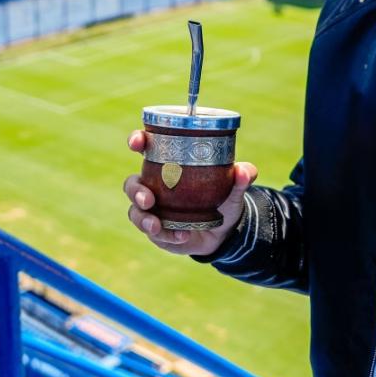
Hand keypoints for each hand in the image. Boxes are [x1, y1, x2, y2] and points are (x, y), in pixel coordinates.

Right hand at [123, 130, 257, 256]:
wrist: (224, 231)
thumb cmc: (223, 198)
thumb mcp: (234, 187)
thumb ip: (242, 177)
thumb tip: (243, 171)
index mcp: (168, 165)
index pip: (146, 148)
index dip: (137, 141)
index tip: (137, 142)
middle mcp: (155, 186)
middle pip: (132, 184)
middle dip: (136, 191)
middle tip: (149, 200)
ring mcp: (152, 209)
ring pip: (135, 212)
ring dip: (143, 219)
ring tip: (157, 226)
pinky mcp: (156, 230)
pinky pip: (153, 233)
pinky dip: (166, 235)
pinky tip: (181, 236)